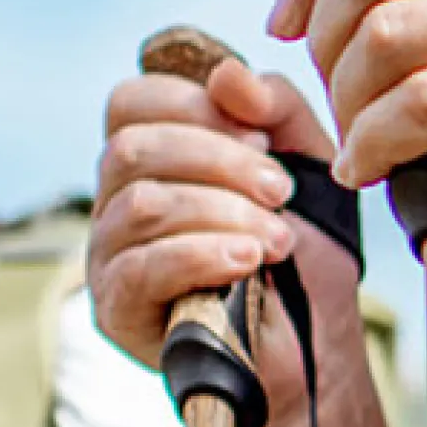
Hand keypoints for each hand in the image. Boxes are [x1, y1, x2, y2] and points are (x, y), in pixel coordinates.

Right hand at [93, 48, 345, 370]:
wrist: (316, 351)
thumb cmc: (308, 254)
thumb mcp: (309, 165)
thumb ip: (278, 109)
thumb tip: (227, 74)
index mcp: (154, 159)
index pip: (132, 101)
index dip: (194, 106)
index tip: (261, 137)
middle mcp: (117, 201)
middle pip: (133, 148)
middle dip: (218, 160)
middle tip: (280, 190)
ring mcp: (109, 257)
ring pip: (140, 205)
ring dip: (221, 212)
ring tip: (278, 239)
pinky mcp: (115, 311)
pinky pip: (140, 268)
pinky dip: (201, 255)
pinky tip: (247, 263)